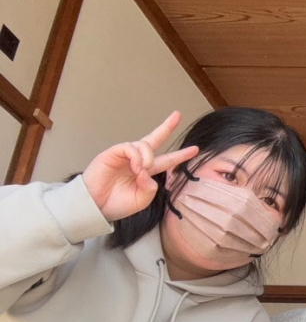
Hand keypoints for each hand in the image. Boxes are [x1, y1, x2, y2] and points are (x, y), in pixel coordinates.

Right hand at [81, 111, 198, 221]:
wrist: (95, 206)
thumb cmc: (116, 204)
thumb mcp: (141, 200)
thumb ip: (151, 188)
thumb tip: (149, 172)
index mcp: (145, 172)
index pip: (165, 160)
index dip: (179, 155)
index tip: (195, 149)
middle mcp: (136, 160)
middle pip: (154, 139)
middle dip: (166, 127)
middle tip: (177, 115)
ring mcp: (124, 155)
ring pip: (144, 145)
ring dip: (148, 157)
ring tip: (141, 170)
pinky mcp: (112, 152)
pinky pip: (130, 147)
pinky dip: (137, 156)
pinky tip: (136, 167)